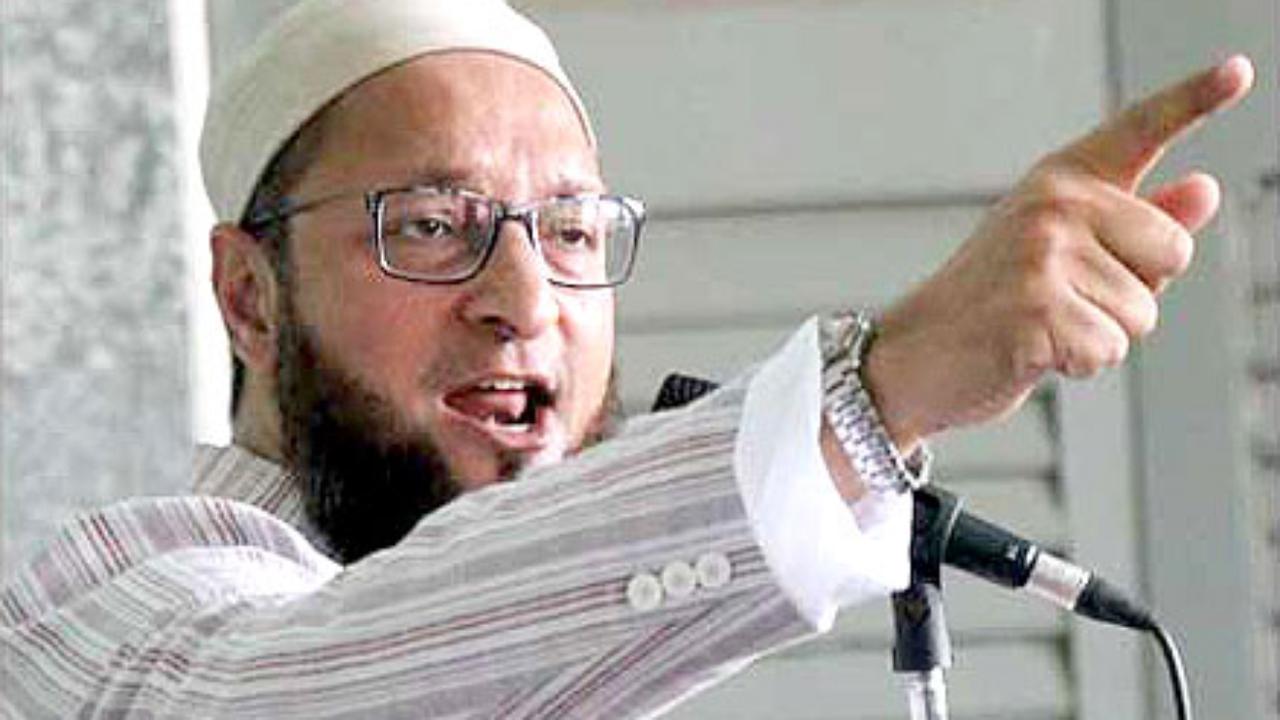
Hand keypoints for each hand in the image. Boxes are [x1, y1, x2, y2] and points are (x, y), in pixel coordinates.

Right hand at [863, 56, 1254, 450]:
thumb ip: (1136, 224)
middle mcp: (1054, 204)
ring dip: (1102, 336)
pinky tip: (1032, 351)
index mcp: (1061, 181)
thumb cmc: (989, 304)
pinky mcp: (1038, 309)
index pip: (1138, 131)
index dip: (1194, 98)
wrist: (915, 355)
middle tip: (1061, 299)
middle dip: (1135, 292)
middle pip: (1172, 249)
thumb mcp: (1064, 252)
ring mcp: (1043, 254)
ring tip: (1040, 326)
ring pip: (1143, 311)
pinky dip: (1080, 364)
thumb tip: (1205, 190)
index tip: (1239, 71)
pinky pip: (1111, 348)